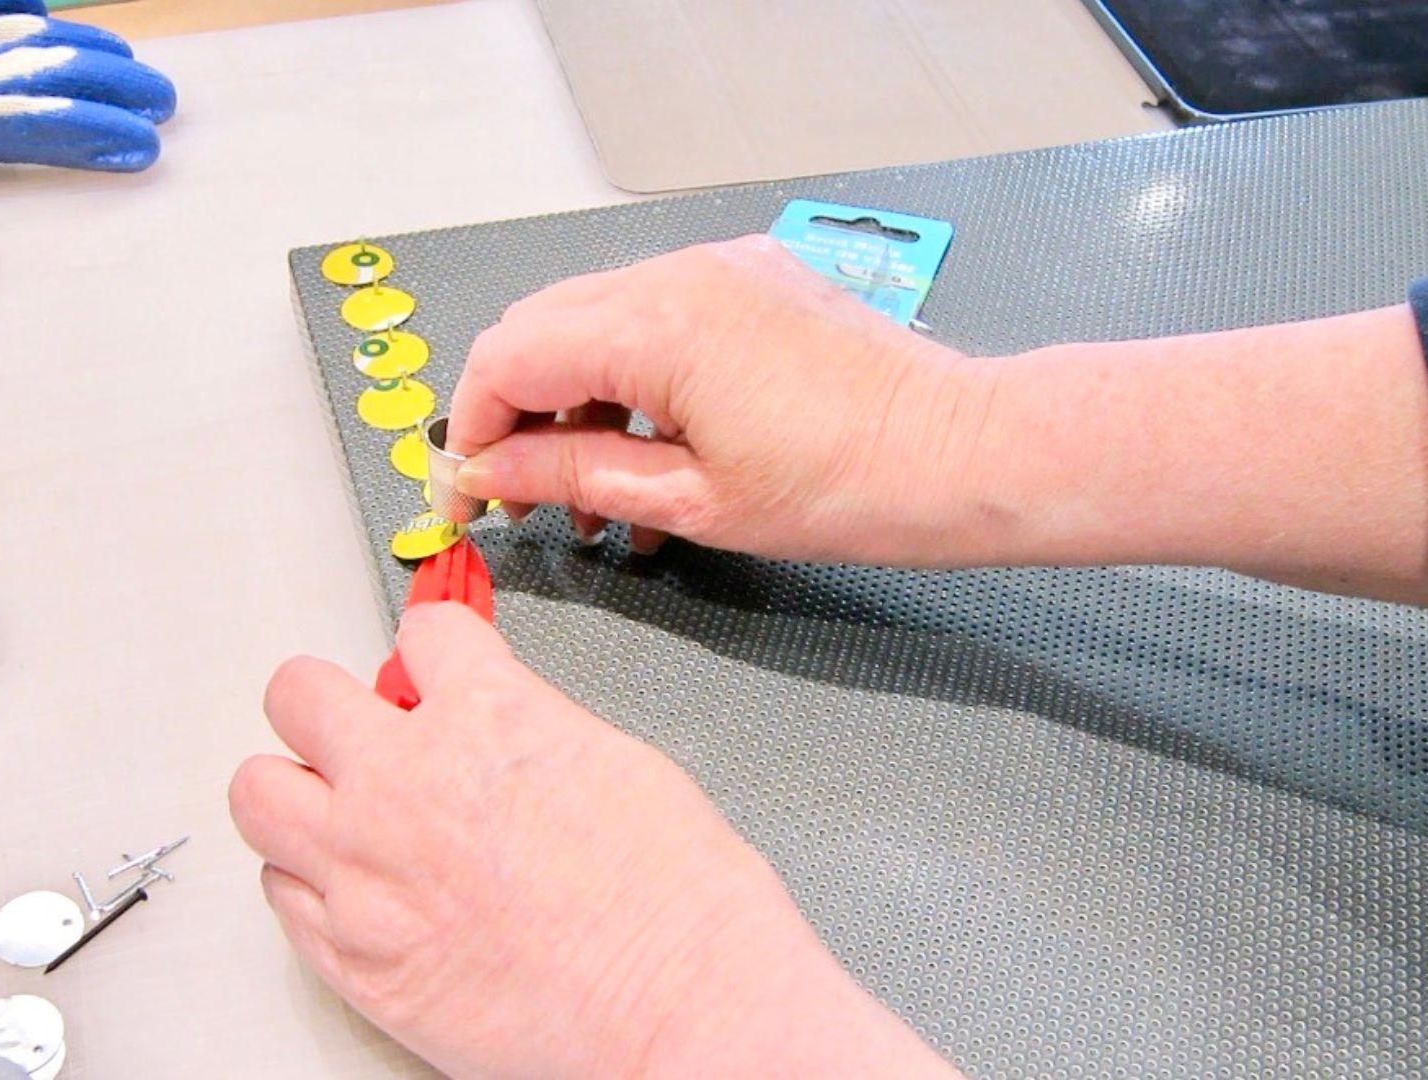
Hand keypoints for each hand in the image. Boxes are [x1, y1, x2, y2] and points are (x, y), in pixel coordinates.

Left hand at [229, 603, 955, 1077]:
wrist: (682, 1010)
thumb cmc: (676, 904)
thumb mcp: (616, 762)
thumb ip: (525, 731)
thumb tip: (493, 730)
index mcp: (485, 716)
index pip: (420, 634)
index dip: (435, 651)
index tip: (437, 668)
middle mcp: (404, 782)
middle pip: (298, 694)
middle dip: (330, 701)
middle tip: (359, 726)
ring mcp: (365, 873)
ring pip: (258, 793)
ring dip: (297, 789)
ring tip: (337, 807)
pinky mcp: (353, 958)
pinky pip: (279, 893)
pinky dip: (308, 880)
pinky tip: (352, 884)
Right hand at [448, 234, 996, 562]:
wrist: (959, 455)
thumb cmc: (849, 486)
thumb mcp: (690, 500)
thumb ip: (572, 475)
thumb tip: (491, 471)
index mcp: (653, 326)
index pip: (508, 359)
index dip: (470, 431)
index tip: (467, 495)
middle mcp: (678, 275)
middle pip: (539, 330)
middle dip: (514, 417)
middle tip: (521, 500)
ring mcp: (718, 269)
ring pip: (594, 325)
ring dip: (574, 409)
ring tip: (594, 503)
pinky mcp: (752, 280)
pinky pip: (656, 321)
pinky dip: (631, 385)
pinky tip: (649, 461)